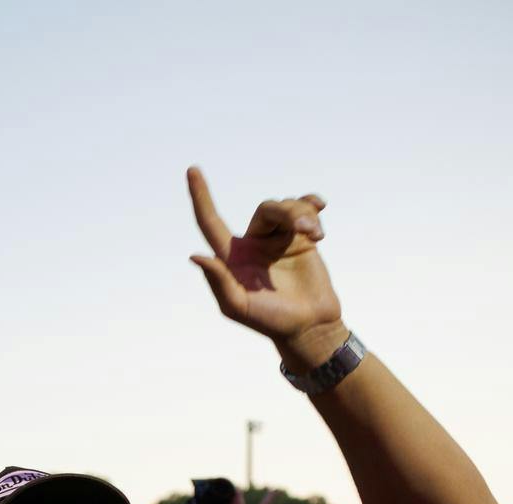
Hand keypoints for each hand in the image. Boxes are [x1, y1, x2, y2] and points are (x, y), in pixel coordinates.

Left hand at [187, 167, 345, 367]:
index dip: (201, 196)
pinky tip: (320, 208)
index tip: (192, 170)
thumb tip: (195, 256)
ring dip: (304, 214)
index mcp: (231, 256)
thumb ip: (218, 280)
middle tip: (308, 230)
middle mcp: (252, 243)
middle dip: (288, 212)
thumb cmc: (268, 320)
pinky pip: (305, 207)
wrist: (308, 324)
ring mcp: (278, 238)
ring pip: (288, 207)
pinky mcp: (301, 238)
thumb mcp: (237, 305)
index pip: (210, 221)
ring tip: (317, 234)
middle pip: (266, 209)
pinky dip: (312, 205)